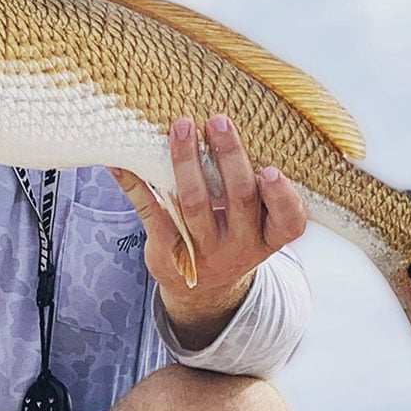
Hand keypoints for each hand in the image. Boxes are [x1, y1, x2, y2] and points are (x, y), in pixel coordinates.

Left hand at [111, 114, 306, 348]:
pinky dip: (135, 184)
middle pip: (239, 199)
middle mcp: (240, 245)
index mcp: (268, 236)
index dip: (282, 197)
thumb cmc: (232, 236)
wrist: (201, 289)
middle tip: (218, 121)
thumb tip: (236, 125)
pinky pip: (152, 212)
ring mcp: (203, 250)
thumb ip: (256, 190)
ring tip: (181, 127)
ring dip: (187, 162)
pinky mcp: (168, 250)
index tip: (271, 170)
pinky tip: (122, 163)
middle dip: (230, 157)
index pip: (289, 222)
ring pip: (195, 203)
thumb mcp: (256, 224)